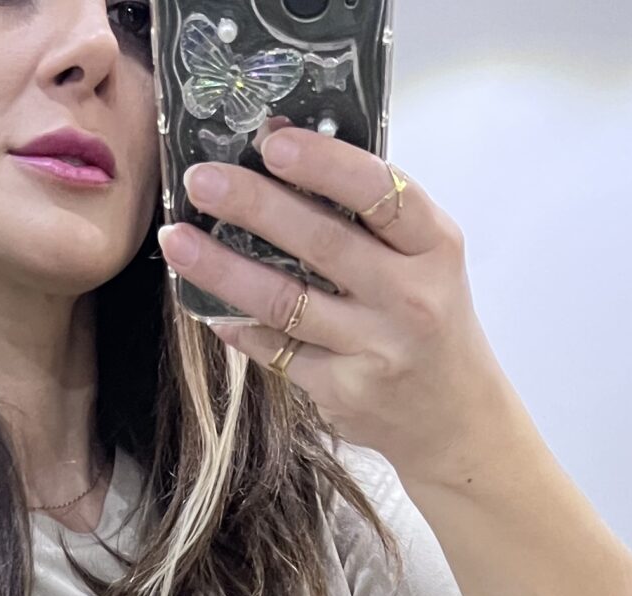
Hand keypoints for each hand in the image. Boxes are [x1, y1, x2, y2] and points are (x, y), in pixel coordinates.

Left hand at [157, 121, 503, 481]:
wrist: (454, 417)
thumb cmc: (430, 317)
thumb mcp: (423, 257)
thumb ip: (370, 214)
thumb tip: (282, 150)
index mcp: (434, 247)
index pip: (377, 192)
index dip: (321, 163)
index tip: (270, 141)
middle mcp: (409, 298)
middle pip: (321, 243)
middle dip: (253, 205)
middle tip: (200, 181)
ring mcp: (375, 350)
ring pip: (286, 302)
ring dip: (223, 269)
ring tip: (177, 241)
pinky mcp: (343, 392)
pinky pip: (277, 351)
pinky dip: (239, 325)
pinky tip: (206, 304)